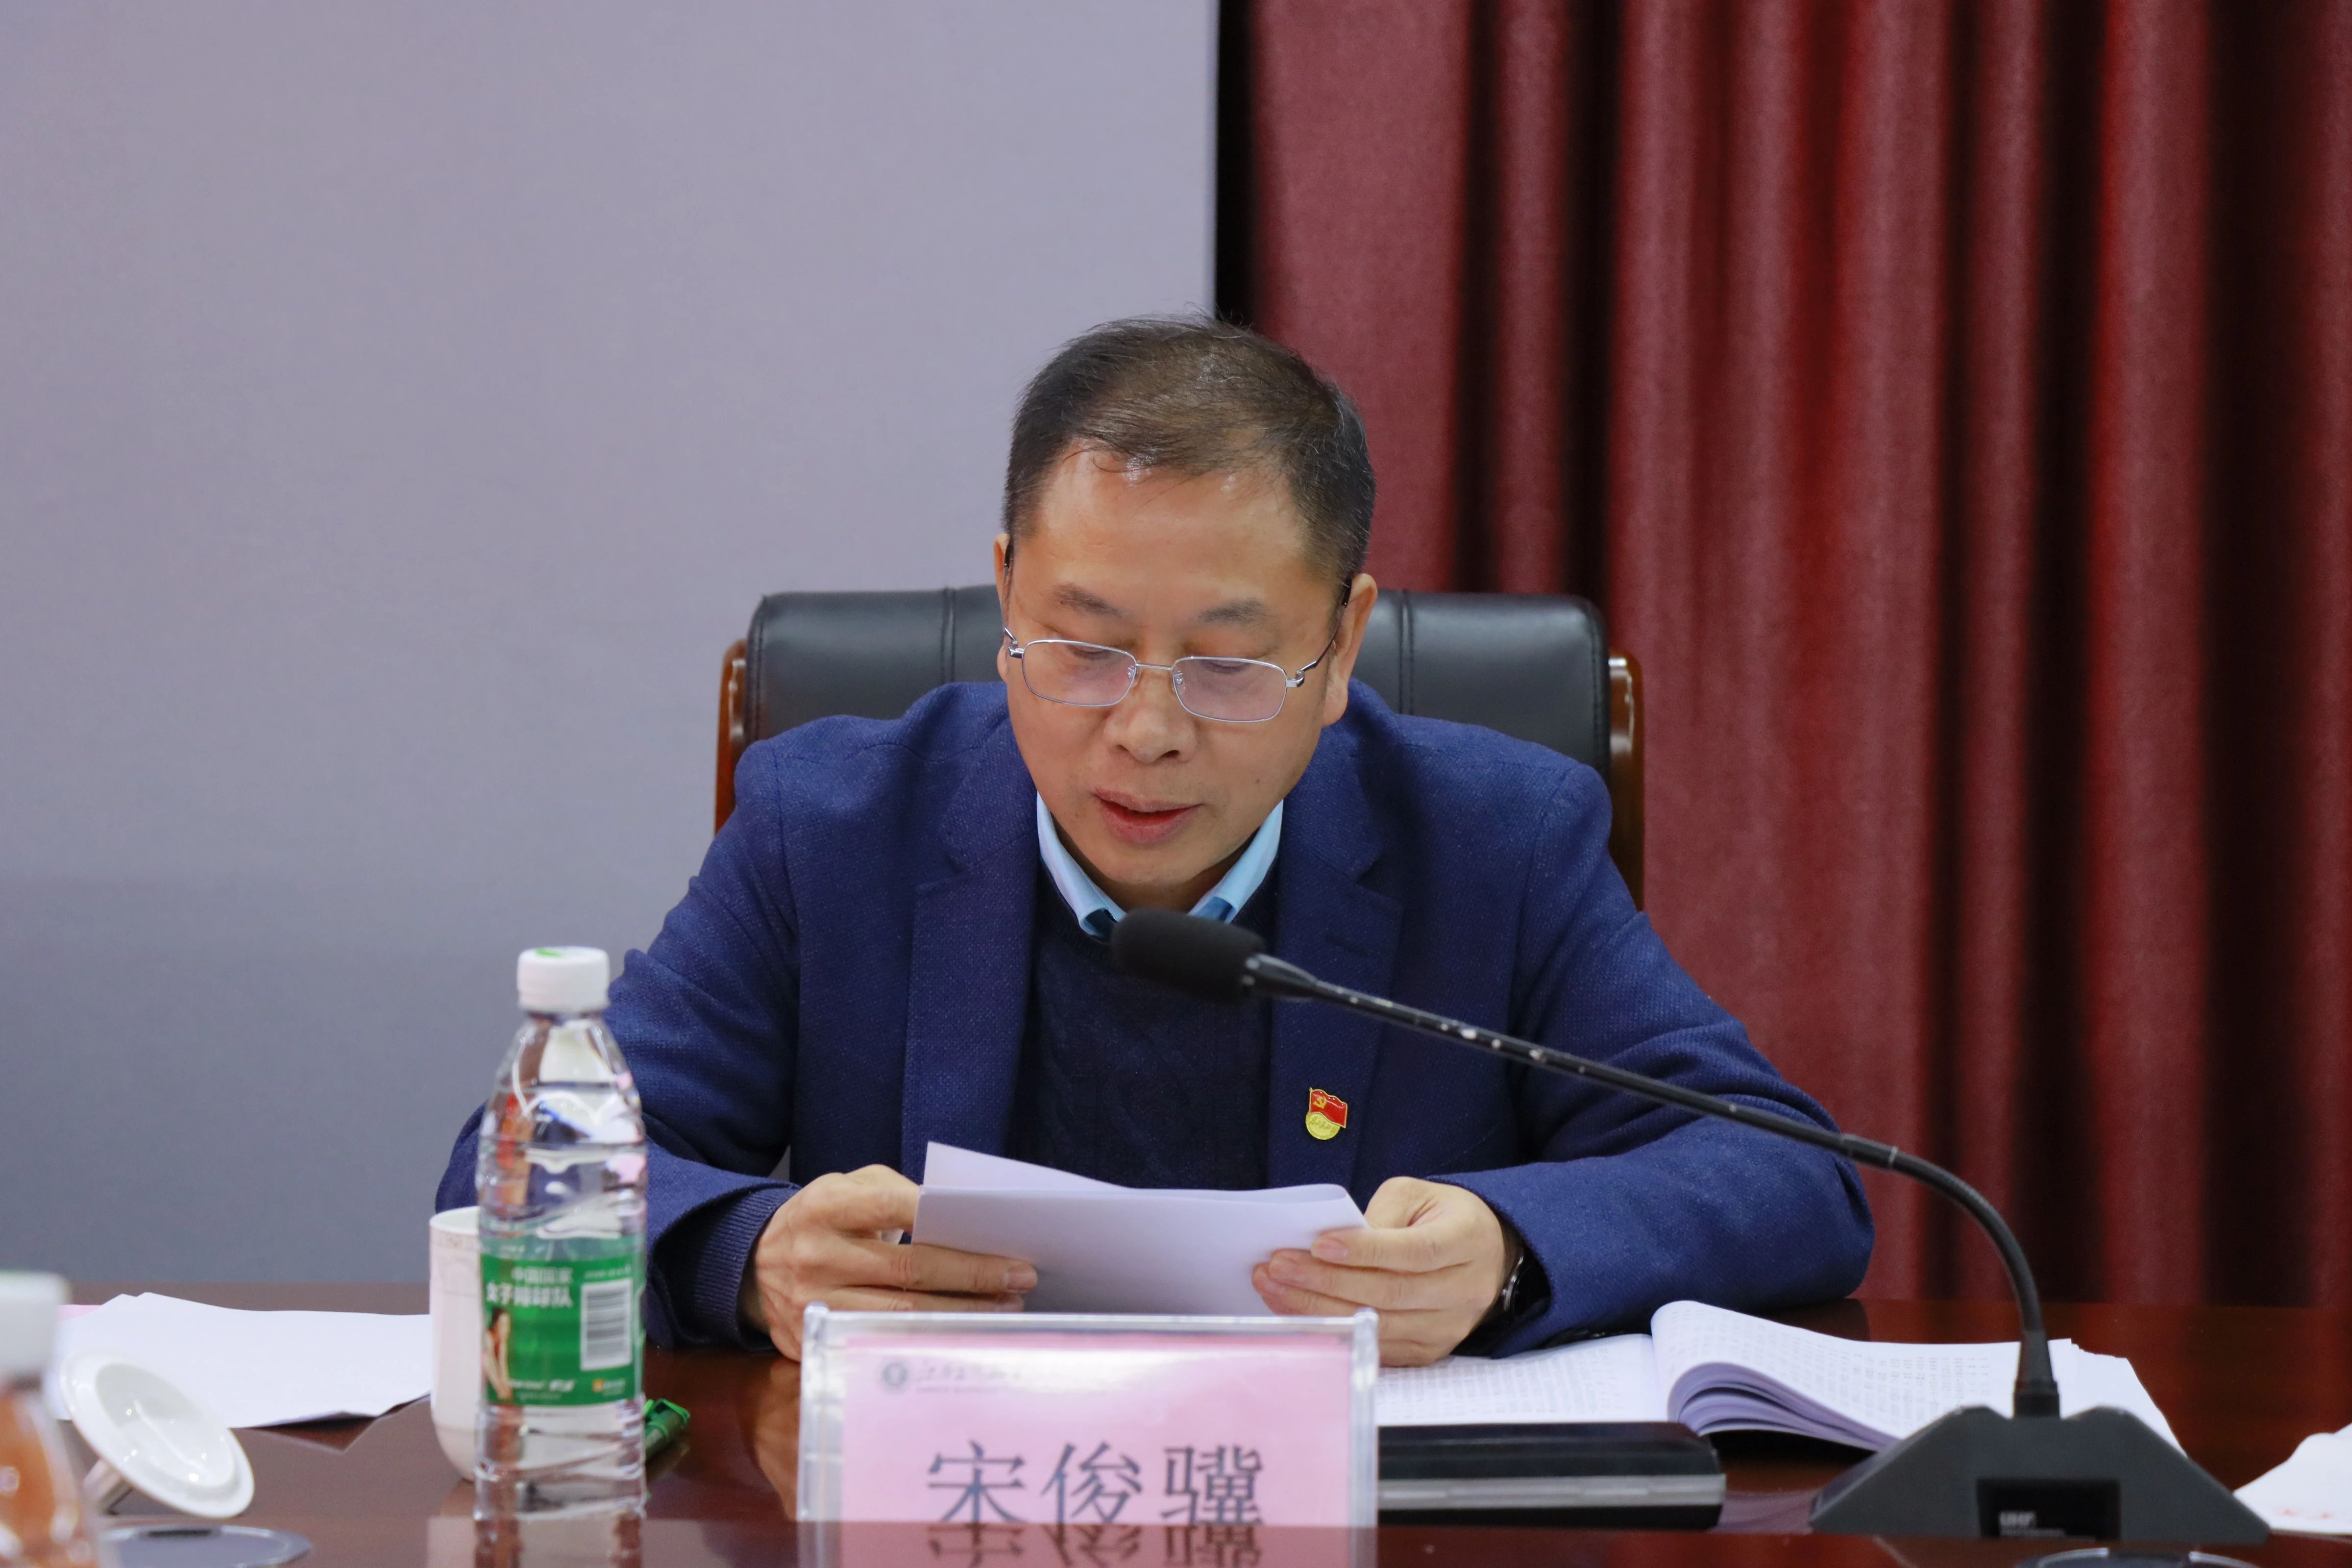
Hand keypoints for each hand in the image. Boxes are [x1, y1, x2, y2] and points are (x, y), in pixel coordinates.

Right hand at [745, 1165, 1035, 1358]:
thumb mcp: (848, 1187)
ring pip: (901, 1313)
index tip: (1000, 1235)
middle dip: (973, 1276)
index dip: (948, 1223)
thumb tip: (960, 1218)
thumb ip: (898, 1193)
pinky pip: (880, 1342)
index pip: (894, 1209)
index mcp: (826, 1206)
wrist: (751, 1264)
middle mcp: (816, 1256)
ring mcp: (813, 1303)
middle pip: (908, 1270)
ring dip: (960, 1313)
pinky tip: (961, 1333)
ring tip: (1005, 1307)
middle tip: (1020, 1278)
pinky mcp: (814, 1340)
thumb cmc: (822, 1219)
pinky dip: (926, 1339)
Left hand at [1251, 1177, 1518, 1365]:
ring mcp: (1448, 1327)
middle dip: (1326, 1282)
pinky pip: (1378, 1348)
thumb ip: (1380, 1214)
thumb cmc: (1441, 1217)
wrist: (1485, 1254)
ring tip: (1275, 1289)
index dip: (1365, 1250)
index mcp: (1466, 1241)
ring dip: (1320, 1310)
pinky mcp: (1429, 1350)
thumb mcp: (1416, 1194)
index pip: (1414, 1251)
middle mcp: (1464, 1290)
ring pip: (1379, 1326)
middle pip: (1391, 1293)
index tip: (1318, 1243)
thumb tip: (1332, 1244)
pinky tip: (1299, 1314)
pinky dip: (1336, 1332)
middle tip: (1278, 1267)